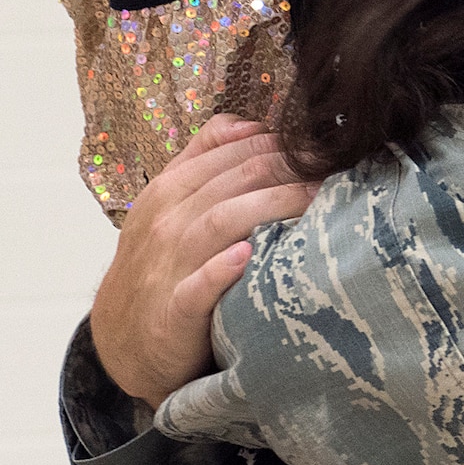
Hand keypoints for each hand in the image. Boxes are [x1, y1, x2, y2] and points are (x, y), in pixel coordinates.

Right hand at [90, 113, 316, 409]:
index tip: (323, 145)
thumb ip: (204, 158)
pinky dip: (221, 269)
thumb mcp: (169, 206)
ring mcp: (167, 265)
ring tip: (317, 199)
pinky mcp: (173, 311)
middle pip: (234, 180)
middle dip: (289, 168)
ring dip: (271, 206)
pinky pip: (196, 286)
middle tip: (337, 167)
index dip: (280, 143)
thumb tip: (248, 124)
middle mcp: (166, 221)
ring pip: (221, 221)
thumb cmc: (161, 265)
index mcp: (168, 190)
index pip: (231, 151)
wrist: (125, 339)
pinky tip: (249, 255)